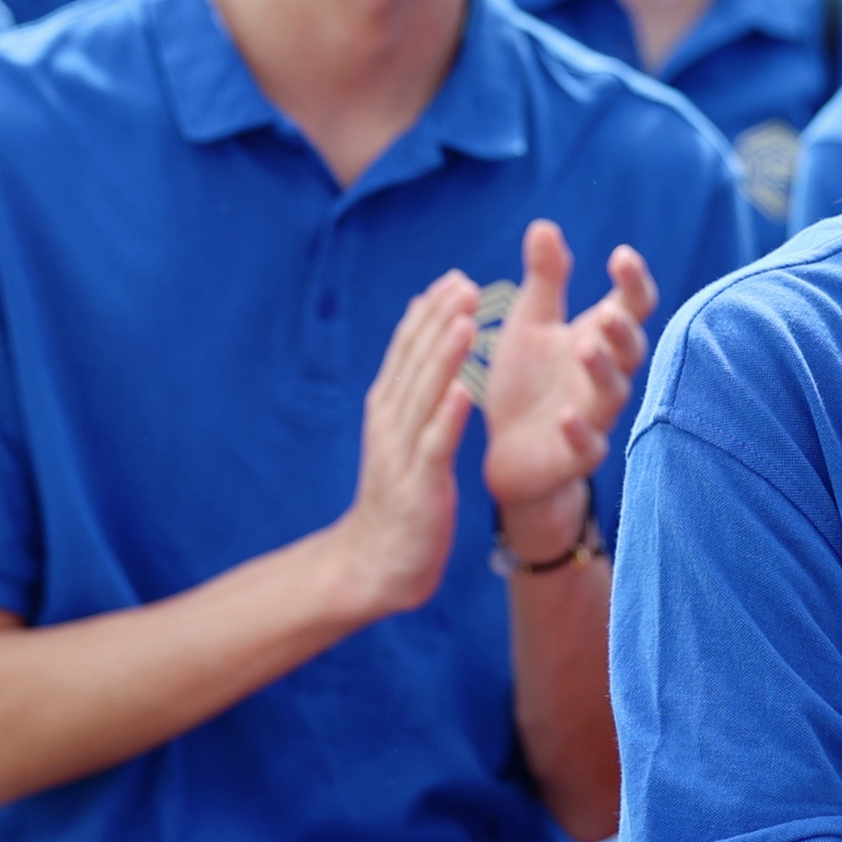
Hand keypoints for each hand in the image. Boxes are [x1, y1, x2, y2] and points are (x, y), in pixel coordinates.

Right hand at [323, 276, 479, 623]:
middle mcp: (391, 422)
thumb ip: (412, 392)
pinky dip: (448, 416)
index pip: (407, 351)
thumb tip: (424, 342)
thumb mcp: (402, 438)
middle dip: (440, 321)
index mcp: (388, 408)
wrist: (374, 563)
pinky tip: (466, 390)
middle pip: (415, 362)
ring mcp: (402, 452)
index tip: (455, 279)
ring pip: (425, 395)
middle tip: (467, 283)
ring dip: (445, 355)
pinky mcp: (418, 485)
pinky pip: (435, 445)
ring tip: (467, 320)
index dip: (430, 314)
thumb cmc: (397, 498)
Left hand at [479, 223, 656, 535]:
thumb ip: (545, 280)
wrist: (509, 450)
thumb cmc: (528, 381)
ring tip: (587, 349)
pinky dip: (579, 431)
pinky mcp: (576, 455)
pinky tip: (566, 416)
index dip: (633, 282)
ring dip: (604, 372)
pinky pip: (588, 445)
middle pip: (631, 349)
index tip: (621, 255)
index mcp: (598, 337)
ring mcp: (595, 415)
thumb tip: (544, 225)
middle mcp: (605, 375)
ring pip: (613, 393)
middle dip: (623, 330)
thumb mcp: (530, 324)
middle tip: (608, 311)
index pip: (631, 305)